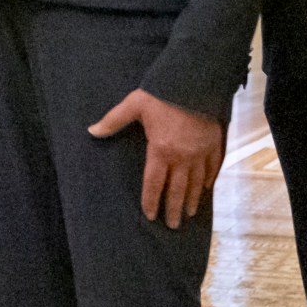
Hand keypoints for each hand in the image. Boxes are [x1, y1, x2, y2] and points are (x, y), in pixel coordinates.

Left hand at [89, 89, 225, 227]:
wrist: (197, 80)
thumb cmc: (163, 93)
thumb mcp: (134, 104)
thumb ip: (113, 120)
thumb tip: (91, 131)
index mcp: (161, 150)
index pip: (153, 183)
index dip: (151, 201)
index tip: (150, 215)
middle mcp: (182, 156)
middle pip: (177, 190)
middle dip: (173, 209)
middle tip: (172, 225)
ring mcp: (201, 152)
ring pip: (196, 183)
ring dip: (192, 200)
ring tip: (189, 214)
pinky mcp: (215, 143)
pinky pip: (213, 167)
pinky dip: (210, 180)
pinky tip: (206, 189)